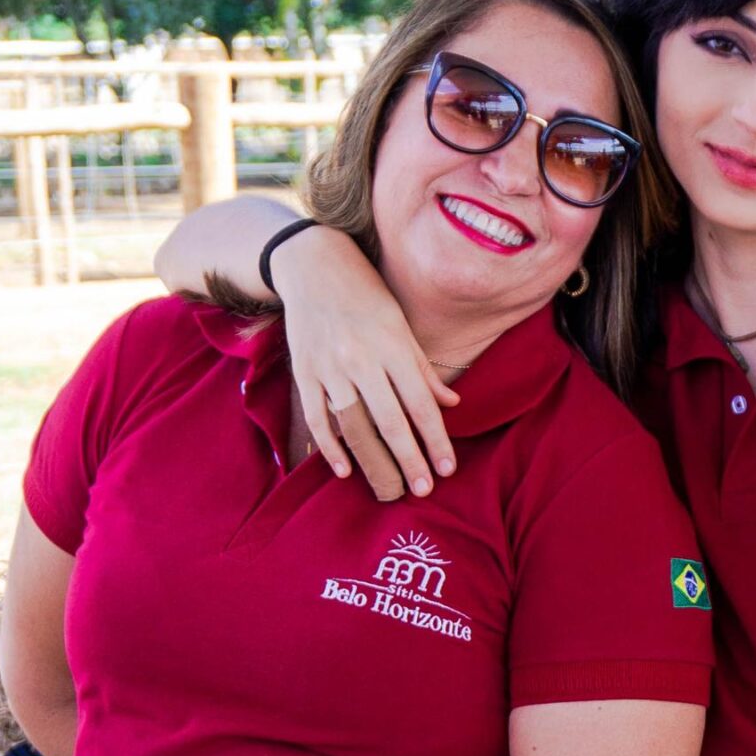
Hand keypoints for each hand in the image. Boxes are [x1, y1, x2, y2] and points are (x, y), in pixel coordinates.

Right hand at [273, 228, 458, 498]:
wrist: (313, 264)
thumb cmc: (366, 294)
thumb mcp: (401, 324)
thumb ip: (423, 368)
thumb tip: (452, 404)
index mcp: (392, 346)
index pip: (421, 404)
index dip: (436, 440)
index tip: (447, 469)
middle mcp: (362, 358)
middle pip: (390, 421)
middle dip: (410, 460)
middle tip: (423, 491)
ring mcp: (329, 366)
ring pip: (354, 425)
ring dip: (373, 461)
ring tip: (389, 488)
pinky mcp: (304, 371)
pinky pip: (317, 416)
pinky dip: (329, 446)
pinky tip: (345, 471)